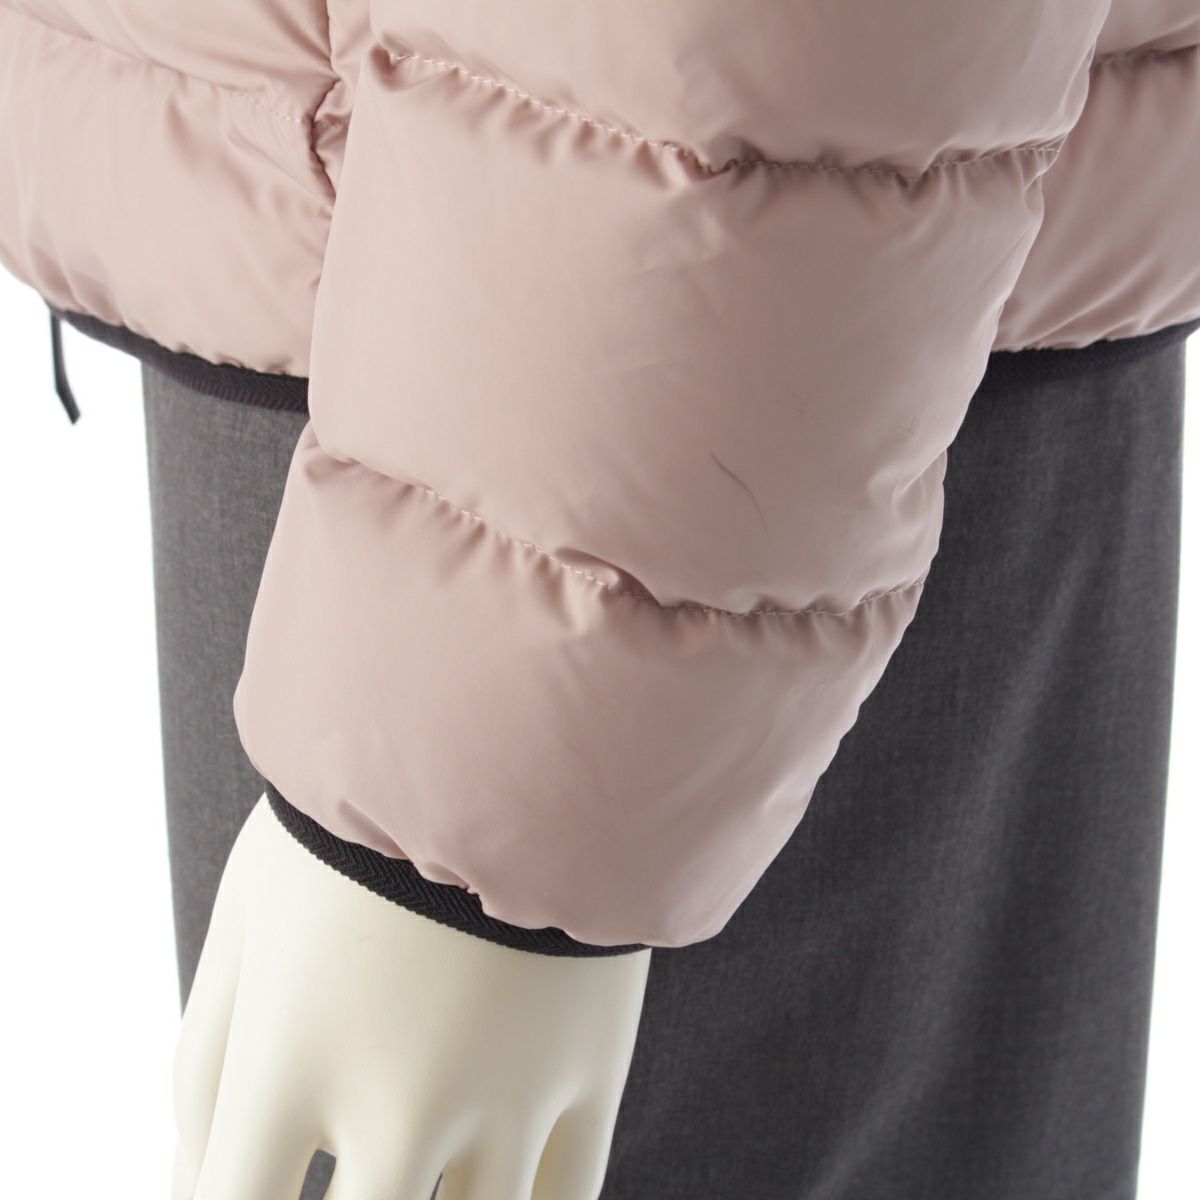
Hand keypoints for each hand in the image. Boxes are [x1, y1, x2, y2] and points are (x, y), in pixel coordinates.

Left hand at [173, 794, 650, 1198]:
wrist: (512, 722)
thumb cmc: (363, 815)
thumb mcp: (248, 913)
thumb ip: (202, 1058)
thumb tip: (188, 1179)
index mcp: (288, 1060)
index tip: (250, 1189)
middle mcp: (396, 1102)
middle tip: (359, 1159)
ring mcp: (507, 1096)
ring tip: (419, 1150)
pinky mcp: (594, 1071)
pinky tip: (497, 1188)